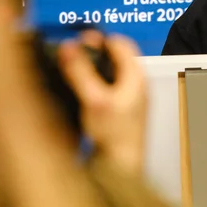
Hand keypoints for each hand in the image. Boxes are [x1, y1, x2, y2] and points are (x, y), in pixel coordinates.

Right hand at [58, 29, 148, 174]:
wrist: (121, 167)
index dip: (99, 39)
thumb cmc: (115, 137)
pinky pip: (108, 87)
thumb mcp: (94, 99)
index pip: (121, 44)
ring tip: (73, 68)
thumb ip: (81, 72)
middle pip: (115, 57)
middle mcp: (137, 85)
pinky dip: (95, 83)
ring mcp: (131, 99)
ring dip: (93, 68)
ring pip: (111, 73)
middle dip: (94, 53)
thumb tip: (68, 47)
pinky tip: (81, 91)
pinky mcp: (122, 111)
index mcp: (137, 77)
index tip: (79, 40)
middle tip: (73, 53)